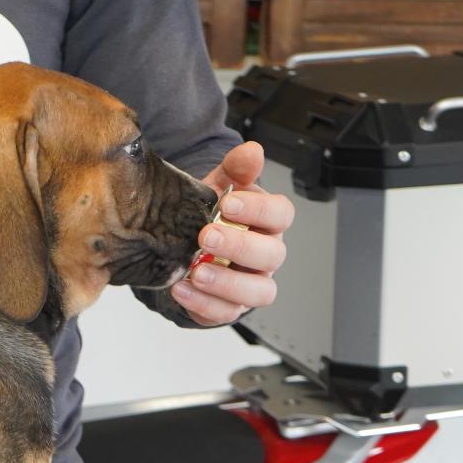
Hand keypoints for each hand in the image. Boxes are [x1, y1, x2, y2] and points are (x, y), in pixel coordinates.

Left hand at [170, 141, 294, 326]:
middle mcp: (265, 255)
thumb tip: (251, 151)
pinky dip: (204, 304)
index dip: (259, 210)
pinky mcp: (229, 306)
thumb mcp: (220, 189)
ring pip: (257, 291)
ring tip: (197, 271)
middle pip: (271, 254)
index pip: (281, 214)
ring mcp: (250, 283)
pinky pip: (225, 312)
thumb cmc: (210, 217)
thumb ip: (235, 170)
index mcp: (267, 222)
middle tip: (206, 236)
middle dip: (240, 246)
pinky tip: (181, 288)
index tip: (229, 203)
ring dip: (227, 283)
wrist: (184, 247)